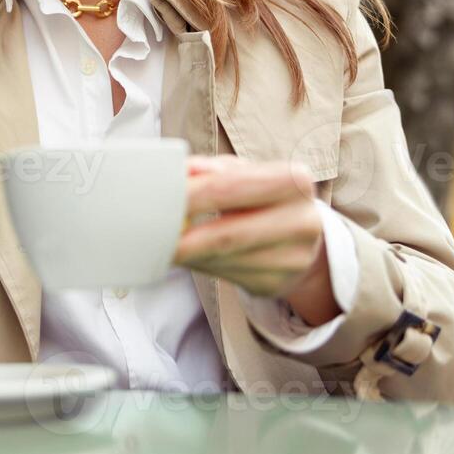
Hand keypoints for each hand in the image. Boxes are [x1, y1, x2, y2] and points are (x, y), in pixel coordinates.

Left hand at [174, 155, 338, 325]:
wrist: (303, 236)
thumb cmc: (262, 196)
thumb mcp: (244, 172)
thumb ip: (212, 169)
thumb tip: (184, 171)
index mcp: (294, 181)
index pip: (230, 187)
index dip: (191, 194)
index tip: (159, 198)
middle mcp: (302, 221)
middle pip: (227, 233)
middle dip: (183, 236)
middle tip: (150, 234)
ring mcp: (294, 259)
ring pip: (223, 259)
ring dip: (186, 254)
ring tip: (161, 243)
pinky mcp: (276, 283)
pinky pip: (225, 276)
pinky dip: (198, 264)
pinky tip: (186, 255)